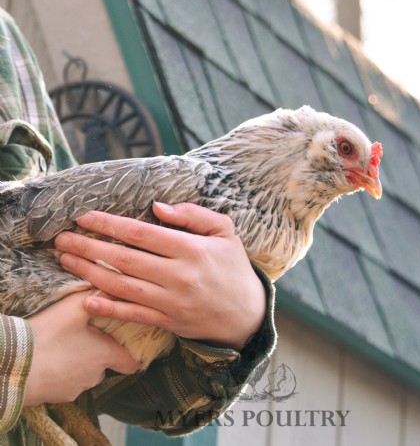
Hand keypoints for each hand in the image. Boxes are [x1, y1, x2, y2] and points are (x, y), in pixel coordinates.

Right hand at [24, 291, 139, 406]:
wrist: (15, 366)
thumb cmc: (49, 335)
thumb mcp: (75, 308)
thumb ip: (99, 297)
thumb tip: (115, 287)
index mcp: (106, 354)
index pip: (132, 362)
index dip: (132, 353)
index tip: (126, 342)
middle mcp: (96, 375)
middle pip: (106, 364)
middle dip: (98, 351)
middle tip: (85, 335)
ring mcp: (76, 389)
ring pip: (86, 373)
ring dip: (79, 361)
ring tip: (63, 344)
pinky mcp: (57, 397)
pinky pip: (66, 383)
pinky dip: (62, 372)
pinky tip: (51, 357)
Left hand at [54, 203, 265, 350]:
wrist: (247, 313)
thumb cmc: (234, 268)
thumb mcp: (225, 232)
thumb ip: (194, 216)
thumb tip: (158, 207)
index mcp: (191, 249)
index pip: (142, 234)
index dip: (110, 224)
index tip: (85, 217)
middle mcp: (178, 276)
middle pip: (124, 259)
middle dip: (89, 247)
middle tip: (63, 239)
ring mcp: (171, 301)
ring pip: (123, 286)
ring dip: (90, 273)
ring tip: (66, 261)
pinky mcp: (168, 321)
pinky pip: (133, 315)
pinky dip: (108, 309)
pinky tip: (87, 302)